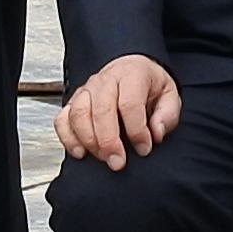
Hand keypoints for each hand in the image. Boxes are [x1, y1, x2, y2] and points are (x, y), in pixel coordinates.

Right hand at [59, 53, 179, 163]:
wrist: (131, 69)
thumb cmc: (149, 85)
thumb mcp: (169, 96)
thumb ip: (166, 116)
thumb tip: (155, 134)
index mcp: (132, 75)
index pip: (130, 104)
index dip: (137, 131)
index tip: (144, 149)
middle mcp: (106, 80)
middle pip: (101, 109)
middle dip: (108, 141)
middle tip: (118, 162)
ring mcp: (86, 90)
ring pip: (78, 113)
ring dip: (89, 141)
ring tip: (103, 158)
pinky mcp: (74, 101)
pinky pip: (63, 119)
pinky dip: (67, 138)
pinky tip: (80, 152)